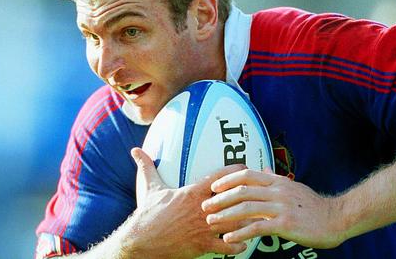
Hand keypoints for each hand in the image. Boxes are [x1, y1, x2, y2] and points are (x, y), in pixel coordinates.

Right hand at [126, 148, 247, 258]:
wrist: (141, 241)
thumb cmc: (147, 214)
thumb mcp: (148, 188)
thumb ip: (146, 167)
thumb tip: (135, 150)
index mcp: (193, 192)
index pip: (220, 178)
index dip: (236, 172)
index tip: (246, 169)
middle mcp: (202, 208)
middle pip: (234, 199)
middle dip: (248, 196)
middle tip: (259, 193)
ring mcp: (204, 227)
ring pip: (235, 222)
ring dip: (247, 221)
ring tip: (258, 219)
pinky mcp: (203, 245)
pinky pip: (227, 246)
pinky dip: (237, 244)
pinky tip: (243, 243)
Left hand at [201, 168, 346, 248]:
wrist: (337, 219)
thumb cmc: (314, 206)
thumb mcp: (293, 187)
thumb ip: (275, 179)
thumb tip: (262, 169)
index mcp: (278, 182)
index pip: (247, 174)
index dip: (227, 180)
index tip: (213, 187)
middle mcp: (278, 191)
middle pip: (242, 190)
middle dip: (220, 198)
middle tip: (205, 205)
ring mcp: (282, 207)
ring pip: (246, 208)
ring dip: (225, 215)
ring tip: (211, 222)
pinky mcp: (286, 224)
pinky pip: (257, 228)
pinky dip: (240, 232)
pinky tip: (229, 238)